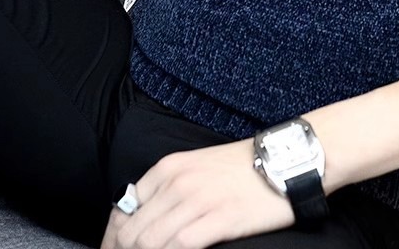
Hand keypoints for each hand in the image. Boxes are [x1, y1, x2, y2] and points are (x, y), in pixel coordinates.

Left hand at [100, 137, 295, 248]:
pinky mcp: (219, 219)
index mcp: (169, 167)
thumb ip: (170, 187)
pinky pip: (179, 247)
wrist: (286, 159)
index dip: (112, 237)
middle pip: (132, 231)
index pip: (123, 208)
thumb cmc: (245, 166)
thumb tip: (146, 218)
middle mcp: (178, 182)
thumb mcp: (198, 166)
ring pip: (150, 242)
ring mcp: (198, 201)